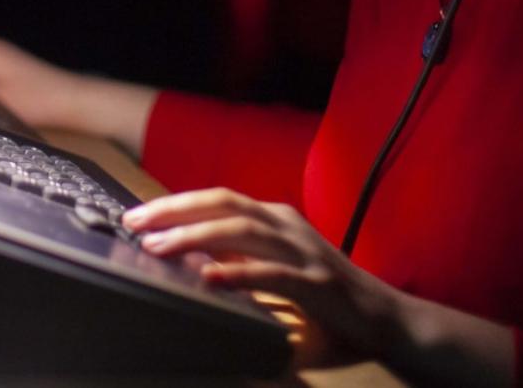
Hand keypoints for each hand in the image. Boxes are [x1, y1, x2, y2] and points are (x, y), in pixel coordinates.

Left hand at [121, 188, 403, 365]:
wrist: (388, 323)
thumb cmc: (329, 303)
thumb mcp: (277, 277)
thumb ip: (242, 270)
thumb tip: (193, 273)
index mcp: (276, 220)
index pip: (218, 200)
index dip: (177, 203)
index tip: (139, 215)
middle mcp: (286, 225)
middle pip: (222, 203)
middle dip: (174, 209)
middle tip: (134, 222)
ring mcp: (302, 250)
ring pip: (240, 229)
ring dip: (195, 236)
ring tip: (158, 246)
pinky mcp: (316, 281)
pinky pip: (271, 273)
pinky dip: (238, 272)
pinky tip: (210, 278)